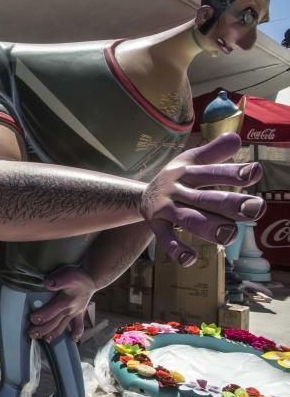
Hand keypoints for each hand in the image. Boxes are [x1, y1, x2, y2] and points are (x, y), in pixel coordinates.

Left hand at [28, 266, 93, 341]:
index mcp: (65, 302)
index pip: (50, 312)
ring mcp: (75, 314)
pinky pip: (78, 327)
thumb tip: (46, 284)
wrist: (92, 279)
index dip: (40, 317)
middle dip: (42, 330)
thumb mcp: (67, 275)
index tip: (31, 319)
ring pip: (63, 327)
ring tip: (44, 340)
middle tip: (31, 334)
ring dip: (53, 334)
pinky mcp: (79, 314)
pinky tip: (72, 339)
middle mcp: (69, 311)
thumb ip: (57, 280)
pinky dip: (76, 334)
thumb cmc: (78, 276)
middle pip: (54, 324)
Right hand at [141, 132, 263, 266]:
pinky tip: (190, 259)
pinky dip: (176, 250)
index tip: (254, 172)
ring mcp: (166, 209)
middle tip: (255, 208)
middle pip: (205, 197)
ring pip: (189, 219)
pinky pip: (165, 239)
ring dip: (209, 227)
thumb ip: (215, 152)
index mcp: (188, 171)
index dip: (233, 172)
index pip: (213, 171)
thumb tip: (236, 137)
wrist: (142, 195)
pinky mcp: (157, 226)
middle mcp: (177, 189)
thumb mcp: (192, 160)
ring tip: (230, 234)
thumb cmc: (178, 178)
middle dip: (231, 204)